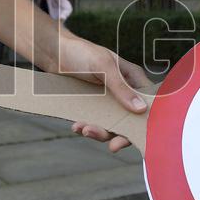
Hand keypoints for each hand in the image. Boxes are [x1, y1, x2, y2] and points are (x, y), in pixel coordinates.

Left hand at [56, 36, 150, 152]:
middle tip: (112, 146)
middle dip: (119, 133)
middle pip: (129, 119)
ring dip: (99, 131)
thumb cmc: (81, 52)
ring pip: (110, 123)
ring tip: (84, 129)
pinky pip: (94, 121)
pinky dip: (86, 126)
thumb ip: (121, 87)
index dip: (143, 122)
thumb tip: (141, 109)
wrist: (53, 53)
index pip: (146, 104)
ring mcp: (107, 100)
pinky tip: (77, 126)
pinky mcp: (92, 105)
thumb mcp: (103, 67)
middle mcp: (123, 91)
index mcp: (132, 78)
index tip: (133, 136)